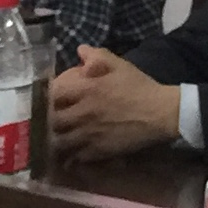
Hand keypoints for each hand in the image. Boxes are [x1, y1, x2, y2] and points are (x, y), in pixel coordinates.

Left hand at [48, 45, 179, 159]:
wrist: (160, 113)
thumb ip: (98, 55)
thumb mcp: (121, 65)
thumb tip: (79, 50)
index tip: (47, 97)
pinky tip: (72, 153)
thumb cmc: (140, 87)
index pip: (54, 94)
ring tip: (56, 138)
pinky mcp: (98, 152)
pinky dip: (71, 155)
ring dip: (56, 139)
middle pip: (53, 120)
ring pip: (60, 142)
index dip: (46, 96)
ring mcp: (89, 135)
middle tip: (49, 119)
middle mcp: (83, 113)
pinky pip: (75, 157)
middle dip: (48, 120)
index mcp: (87, 89)